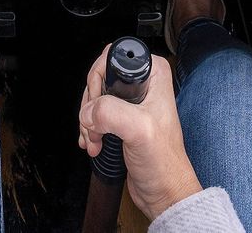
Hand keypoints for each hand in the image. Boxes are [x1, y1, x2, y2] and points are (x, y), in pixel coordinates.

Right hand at [78, 46, 201, 220]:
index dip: (98, 81)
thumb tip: (88, 111)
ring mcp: (131, 102)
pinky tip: (93, 144)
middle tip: (96, 127)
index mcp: (153, 74)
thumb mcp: (139, 130)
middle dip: (90, 106)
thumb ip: (111, 113)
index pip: (111, 59)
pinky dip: (88, 129)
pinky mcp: (122, 119)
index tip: (98, 104)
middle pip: (98, 79)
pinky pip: (94, 115)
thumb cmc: (164, 162)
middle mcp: (142, 84)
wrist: (163, 191)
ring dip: (87, 121)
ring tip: (96, 141)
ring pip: (93, 99)